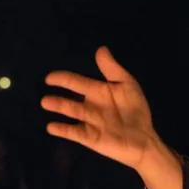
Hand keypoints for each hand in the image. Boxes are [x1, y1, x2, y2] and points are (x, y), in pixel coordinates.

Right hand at [42, 47, 157, 170]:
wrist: (144, 140)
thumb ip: (113, 70)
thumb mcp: (128, 87)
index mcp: (98, 92)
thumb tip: (101, 49)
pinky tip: (51, 127)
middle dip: (58, 97)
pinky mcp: (89, 137)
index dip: (63, 78)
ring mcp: (88, 122)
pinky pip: (74, 133)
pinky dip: (63, 130)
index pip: (77, 82)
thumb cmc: (136, 112)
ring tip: (46, 103)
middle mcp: (90, 106)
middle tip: (44, 94)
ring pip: (71, 112)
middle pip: (70, 100)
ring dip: (58, 107)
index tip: (50, 77)